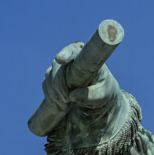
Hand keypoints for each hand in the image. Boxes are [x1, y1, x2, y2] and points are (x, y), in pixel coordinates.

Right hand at [29, 20, 124, 135]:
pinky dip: (51, 95)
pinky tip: (59, 102)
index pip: (74, 50)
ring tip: (64, 104)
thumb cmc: (106, 94)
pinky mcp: (55, 79)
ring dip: (55, 91)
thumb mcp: (105, 96)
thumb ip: (93, 96)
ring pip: (50, 77)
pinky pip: (47, 85)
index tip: (60, 61)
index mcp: (86, 57)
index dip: (66, 54)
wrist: (101, 102)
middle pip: (58, 68)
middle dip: (59, 85)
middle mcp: (72, 59)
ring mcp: (61, 69)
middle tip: (65, 100)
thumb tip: (75, 95)